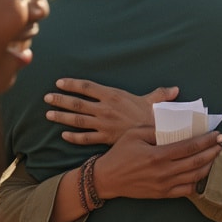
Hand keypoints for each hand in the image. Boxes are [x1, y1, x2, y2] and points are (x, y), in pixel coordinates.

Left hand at [45, 78, 177, 144]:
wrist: (156, 136)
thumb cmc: (154, 117)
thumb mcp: (155, 101)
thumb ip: (160, 94)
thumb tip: (174, 89)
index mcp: (113, 95)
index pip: (87, 87)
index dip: (72, 84)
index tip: (60, 82)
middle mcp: (105, 109)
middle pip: (77, 102)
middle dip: (60, 99)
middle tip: (47, 97)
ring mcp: (103, 124)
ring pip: (77, 119)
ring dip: (61, 116)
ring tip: (48, 114)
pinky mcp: (104, 138)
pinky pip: (85, 138)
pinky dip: (73, 137)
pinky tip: (64, 135)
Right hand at [91, 127, 221, 199]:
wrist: (107, 179)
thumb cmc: (120, 153)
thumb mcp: (134, 134)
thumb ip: (155, 129)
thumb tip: (175, 127)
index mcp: (158, 155)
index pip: (189, 147)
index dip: (206, 140)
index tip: (217, 134)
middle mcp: (164, 172)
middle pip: (196, 162)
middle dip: (212, 152)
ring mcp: (164, 185)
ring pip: (194, 177)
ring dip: (208, 166)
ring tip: (216, 156)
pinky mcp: (163, 194)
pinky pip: (186, 190)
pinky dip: (197, 181)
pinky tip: (202, 173)